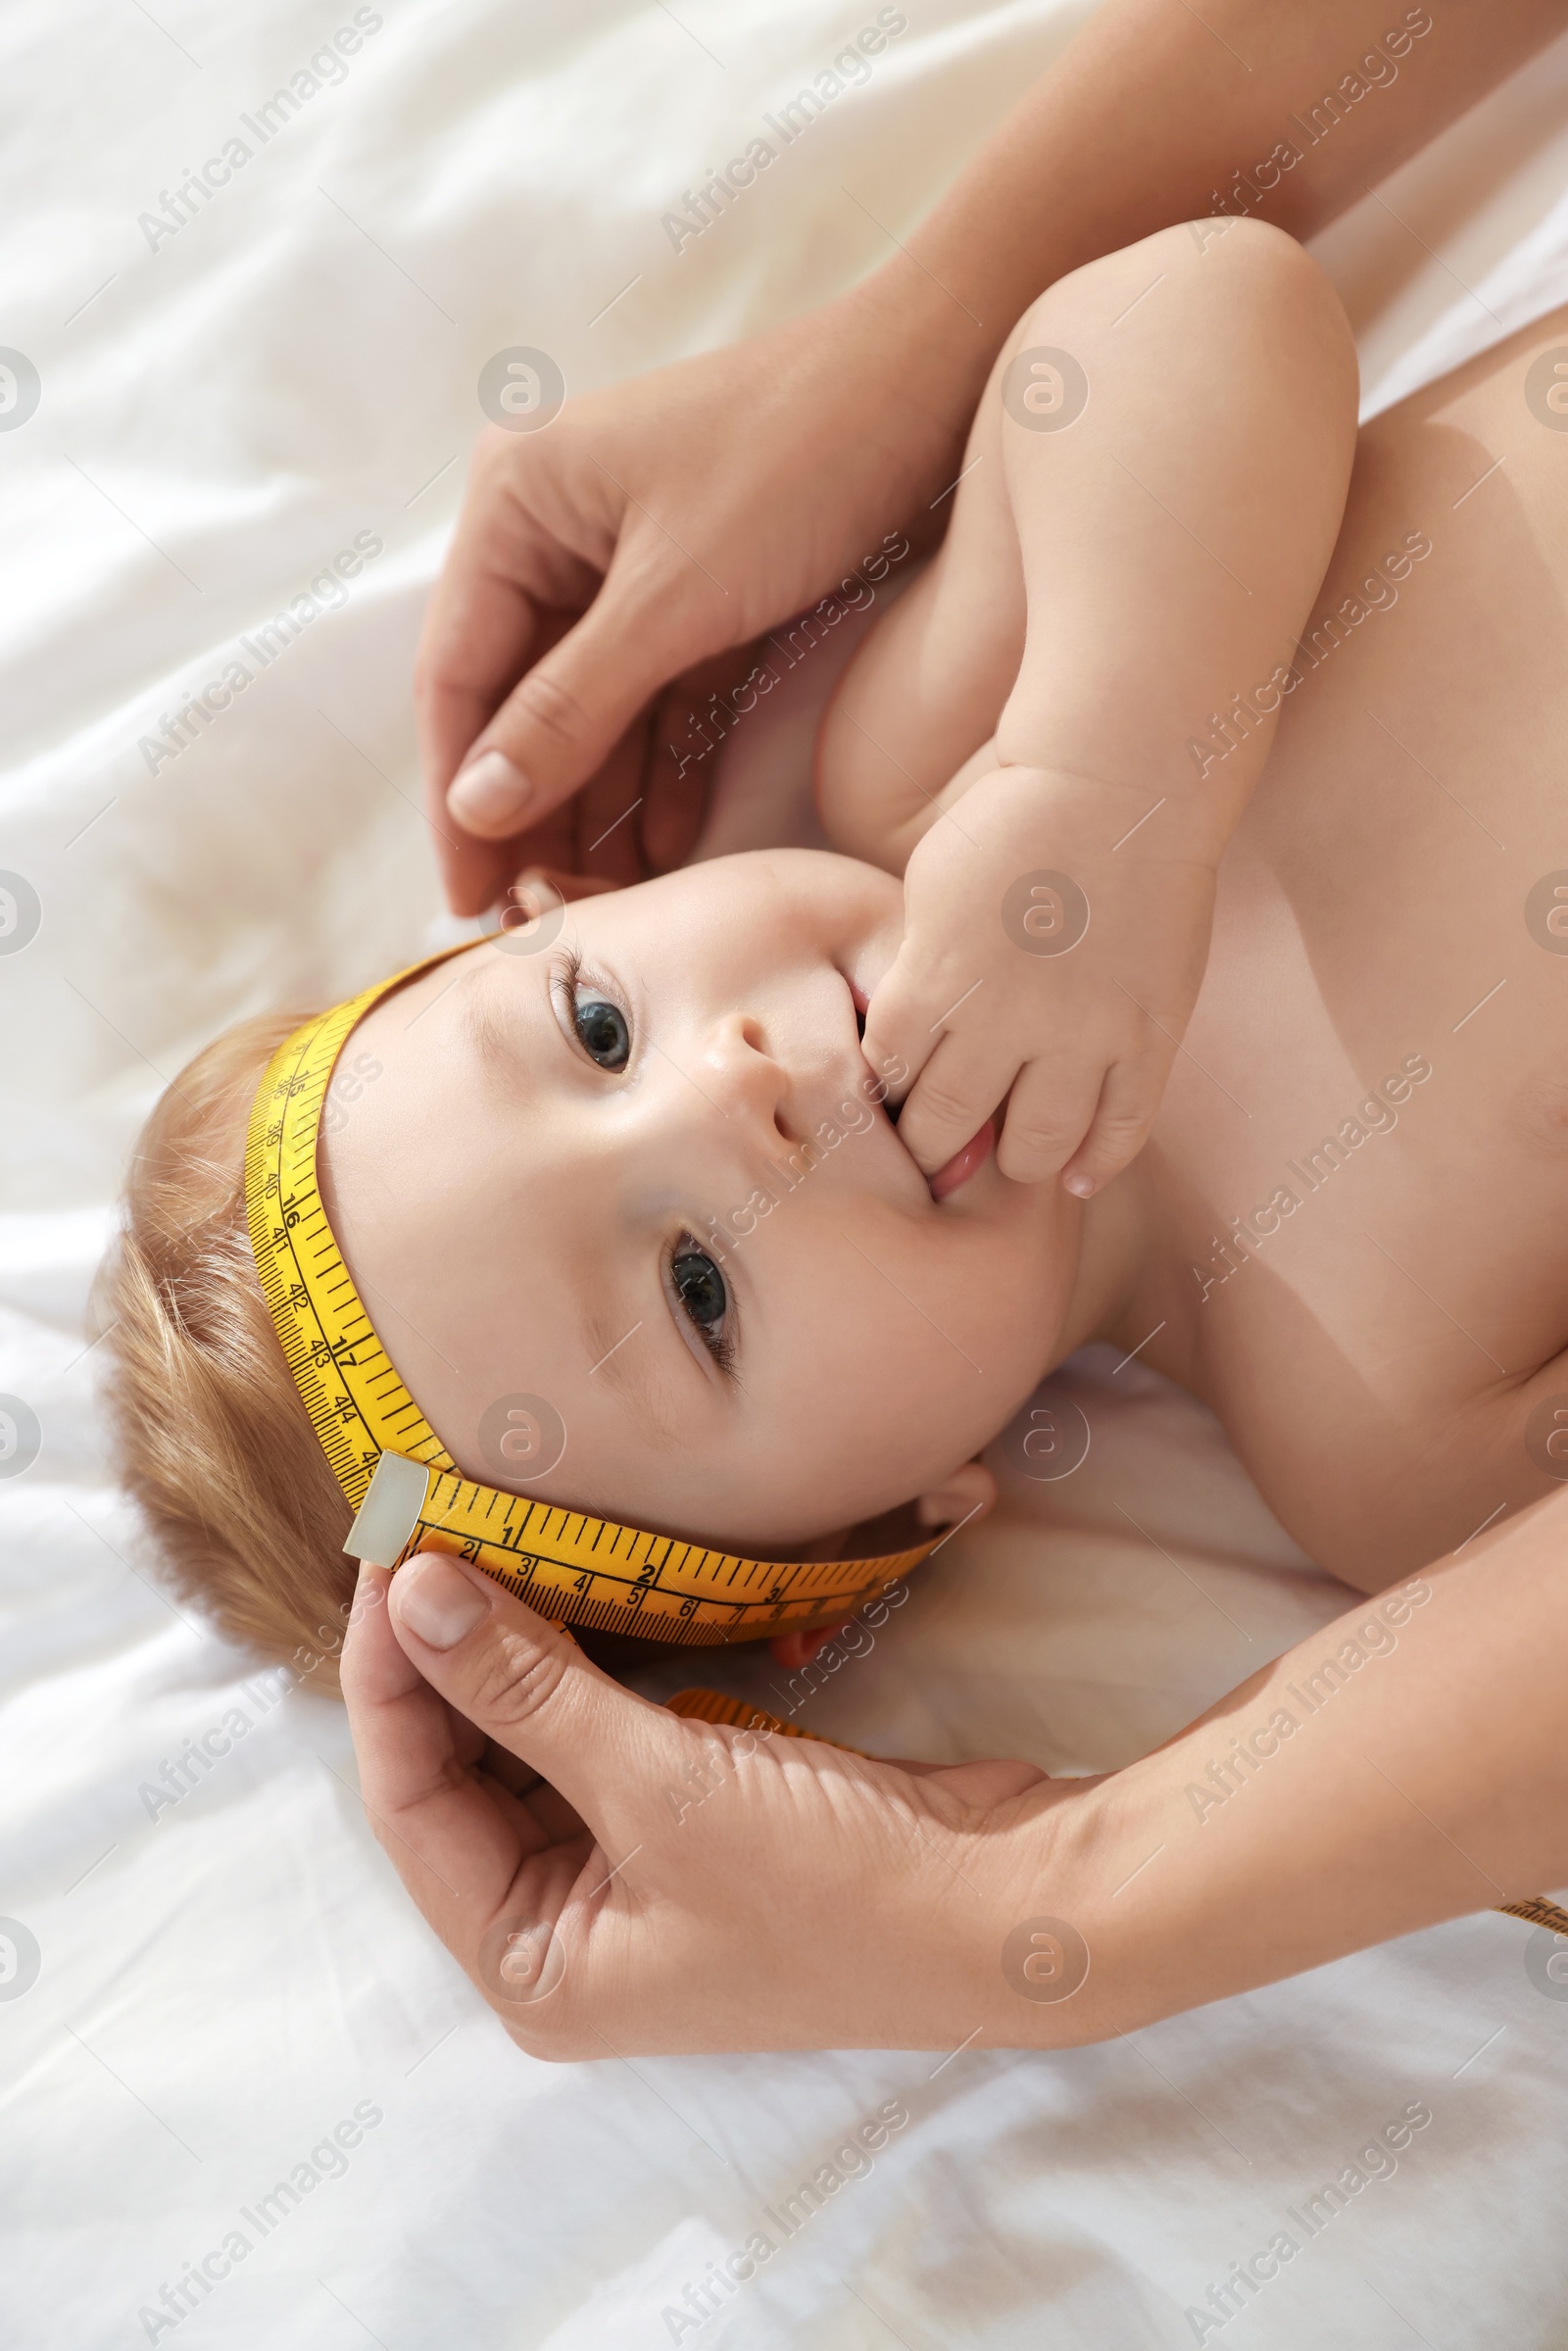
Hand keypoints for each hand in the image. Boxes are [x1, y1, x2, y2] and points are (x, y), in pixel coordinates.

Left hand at [339, 1553, 1083, 2055]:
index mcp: (534, 1965)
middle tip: (425, 1526)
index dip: (388, 1677)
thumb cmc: (833, 1889)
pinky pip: (596, 1726)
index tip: (387, 1554)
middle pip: (457, 1772)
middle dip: (439, 1656)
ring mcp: (629, 1870)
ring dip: (506, 1646)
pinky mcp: (687, 1813)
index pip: (410, 1805)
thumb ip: (527, 1691)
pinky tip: (561, 1579)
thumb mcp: (663, 1789)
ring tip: (476, 1533)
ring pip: (524, 1740)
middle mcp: (565, 1928)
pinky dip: (578, 1658)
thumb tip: (413, 1594)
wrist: (1007, 1905)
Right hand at [416, 285, 976, 915]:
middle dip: (533, 813)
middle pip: (521, 702)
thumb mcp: (673, 599)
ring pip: (593, 711)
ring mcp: (634, 562)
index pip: (458, 675)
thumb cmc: (801, 454)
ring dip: (598, 806)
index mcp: (517, 501)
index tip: (468, 900)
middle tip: (537, 918)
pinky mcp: (705, 590)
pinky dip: (661, 768)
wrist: (946, 376)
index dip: (459, 797)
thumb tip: (479, 805)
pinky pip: (662, 698)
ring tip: (602, 902)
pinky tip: (662, 848)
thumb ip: (570, 709)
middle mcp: (560, 529)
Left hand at [862, 767, 1216, 1194]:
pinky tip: (1075, 1179)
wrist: (1120, 780)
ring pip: (1037, 1142)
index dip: (887, 1100)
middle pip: (949, 1125)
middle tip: (935, 1157)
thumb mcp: (929, 888)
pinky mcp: (1148, 1034)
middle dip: (932, 1149)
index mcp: (935, 980)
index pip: (888, 1079)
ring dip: (1014, 1163)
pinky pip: (1123, 1126)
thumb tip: (903, 1036)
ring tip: (1008, 1163)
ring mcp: (1083, 1032)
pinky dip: (1097, 1163)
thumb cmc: (1013, 821)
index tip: (894, 1108)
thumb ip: (918, 969)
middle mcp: (1003, 1019)